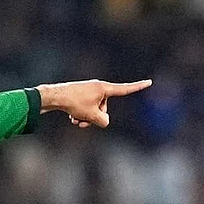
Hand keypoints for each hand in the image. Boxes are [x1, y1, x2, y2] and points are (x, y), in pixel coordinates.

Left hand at [35, 79, 151, 127]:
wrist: (54, 96)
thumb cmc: (74, 103)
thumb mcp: (92, 115)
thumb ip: (103, 121)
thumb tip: (104, 121)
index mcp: (104, 88)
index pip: (125, 89)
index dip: (137, 87)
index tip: (149, 82)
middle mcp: (98, 88)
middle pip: (104, 108)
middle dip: (95, 117)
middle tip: (82, 120)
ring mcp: (89, 92)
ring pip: (94, 111)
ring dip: (86, 118)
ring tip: (75, 119)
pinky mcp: (81, 96)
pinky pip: (86, 109)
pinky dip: (80, 115)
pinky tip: (71, 116)